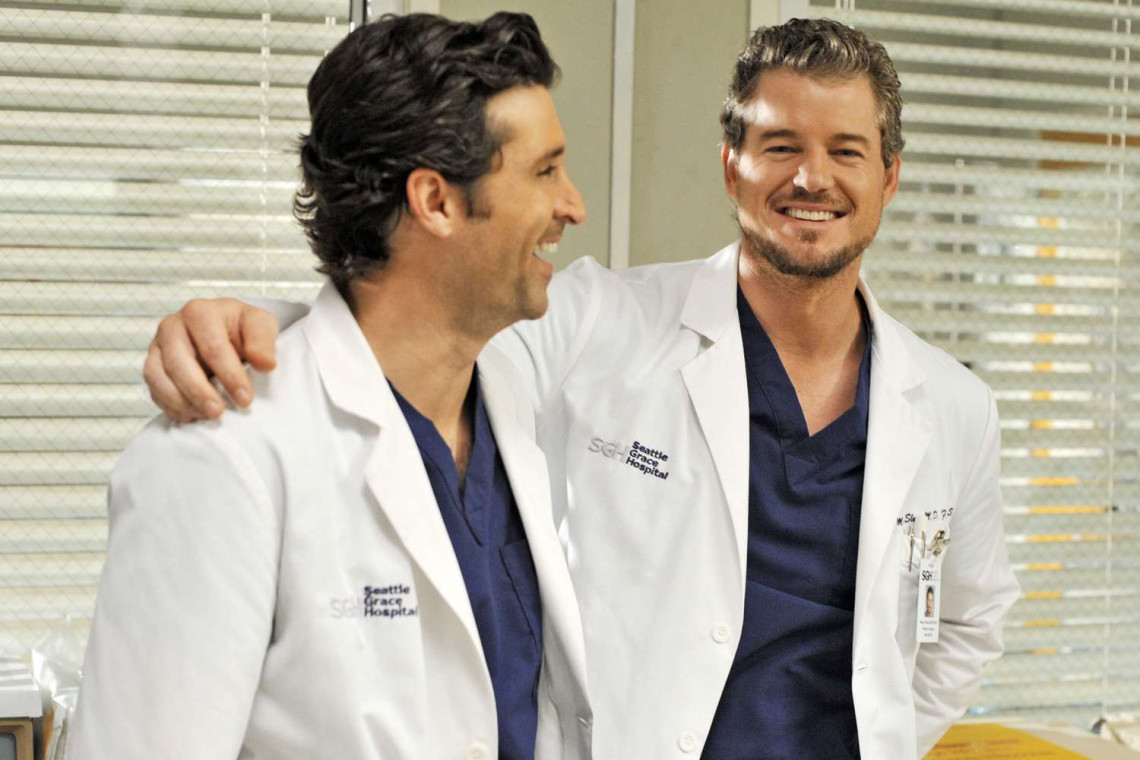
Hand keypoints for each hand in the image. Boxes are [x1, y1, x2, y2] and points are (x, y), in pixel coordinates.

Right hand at [143, 299, 279, 420]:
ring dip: (181, 401)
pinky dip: (171, 406)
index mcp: (200, 312)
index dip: (229, 375)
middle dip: (199, 391)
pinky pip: (154, 389)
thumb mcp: (260, 325)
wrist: (225, 332)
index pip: (213, 347)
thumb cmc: (241, 328)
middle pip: (178, 362)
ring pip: (158, 377)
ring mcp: (158, 347)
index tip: (245, 398)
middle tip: (219, 413)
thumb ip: (264, 342)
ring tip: (206, 416)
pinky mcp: (152, 366)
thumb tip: (265, 364)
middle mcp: (172, 326)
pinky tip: (193, 415)